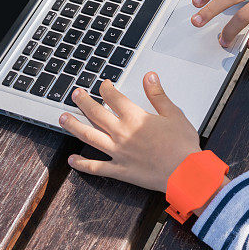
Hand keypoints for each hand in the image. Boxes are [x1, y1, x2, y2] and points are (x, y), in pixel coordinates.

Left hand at [59, 72, 200, 192]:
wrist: (185, 172)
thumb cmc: (182, 145)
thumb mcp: (174, 114)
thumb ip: (158, 95)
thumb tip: (149, 77)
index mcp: (135, 118)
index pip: (114, 98)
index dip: (106, 89)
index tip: (103, 85)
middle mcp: (122, 133)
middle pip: (96, 113)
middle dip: (83, 102)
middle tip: (75, 94)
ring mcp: (117, 152)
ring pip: (89, 136)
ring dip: (74, 126)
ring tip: (63, 118)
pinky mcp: (119, 170)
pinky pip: (95, 167)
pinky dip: (82, 164)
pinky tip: (72, 160)